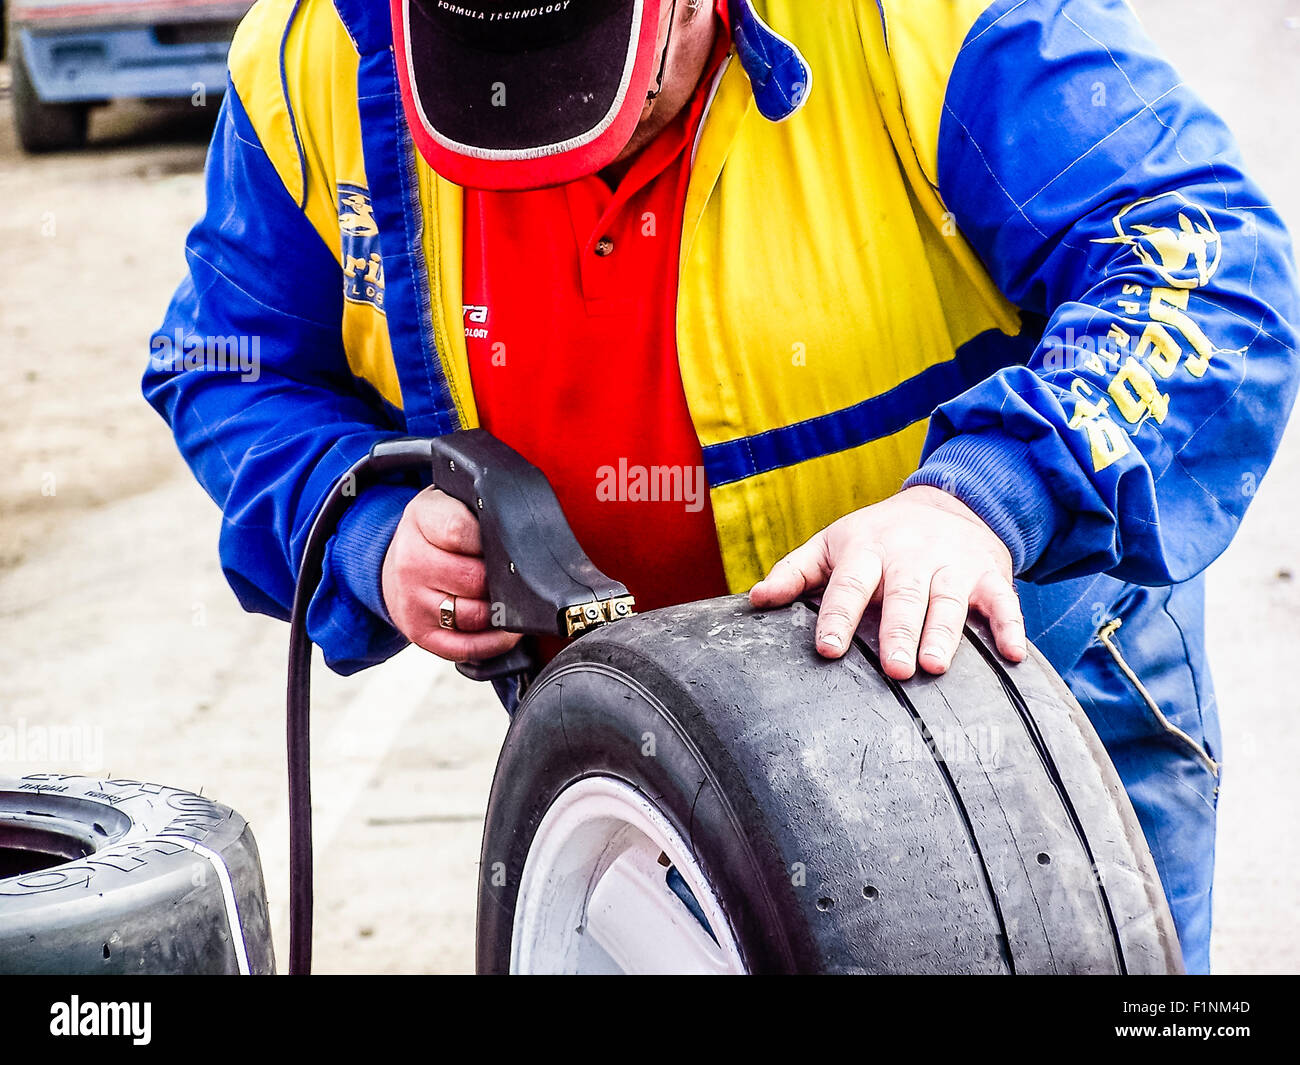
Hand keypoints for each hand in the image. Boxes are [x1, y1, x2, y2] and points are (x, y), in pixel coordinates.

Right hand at [381, 487, 522, 661]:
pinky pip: (465, 647)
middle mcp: (411, 564)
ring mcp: (414, 602)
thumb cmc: (433, 531)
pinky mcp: (421, 634)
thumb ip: (477, 508)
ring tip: (513, 600)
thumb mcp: (448, 501)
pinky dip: (493, 643)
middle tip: (516, 575)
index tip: (507, 543)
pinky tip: (506, 632)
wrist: (396, 561)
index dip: (492, 540)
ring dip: (501, 611)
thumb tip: (515, 527)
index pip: (461, 532)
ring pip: (474, 615)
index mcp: (420, 522)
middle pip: (474, 579)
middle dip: (502, 578)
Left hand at [748, 485, 1025, 678]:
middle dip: (898, 632)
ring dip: (944, 633)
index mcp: (867, 549)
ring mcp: (952, 565)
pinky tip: (1011, 655)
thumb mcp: (833, 544)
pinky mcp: (989, 575)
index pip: (849, 585)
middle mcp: (910, 556)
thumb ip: (795, 572)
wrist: (947, 501)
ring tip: (935, 666)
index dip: (838, 616)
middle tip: (894, 670)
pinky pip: (1002, 602)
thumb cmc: (877, 536)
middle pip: (904, 596)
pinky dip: (1009, 627)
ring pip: (948, 602)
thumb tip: (755, 601)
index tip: (827, 648)